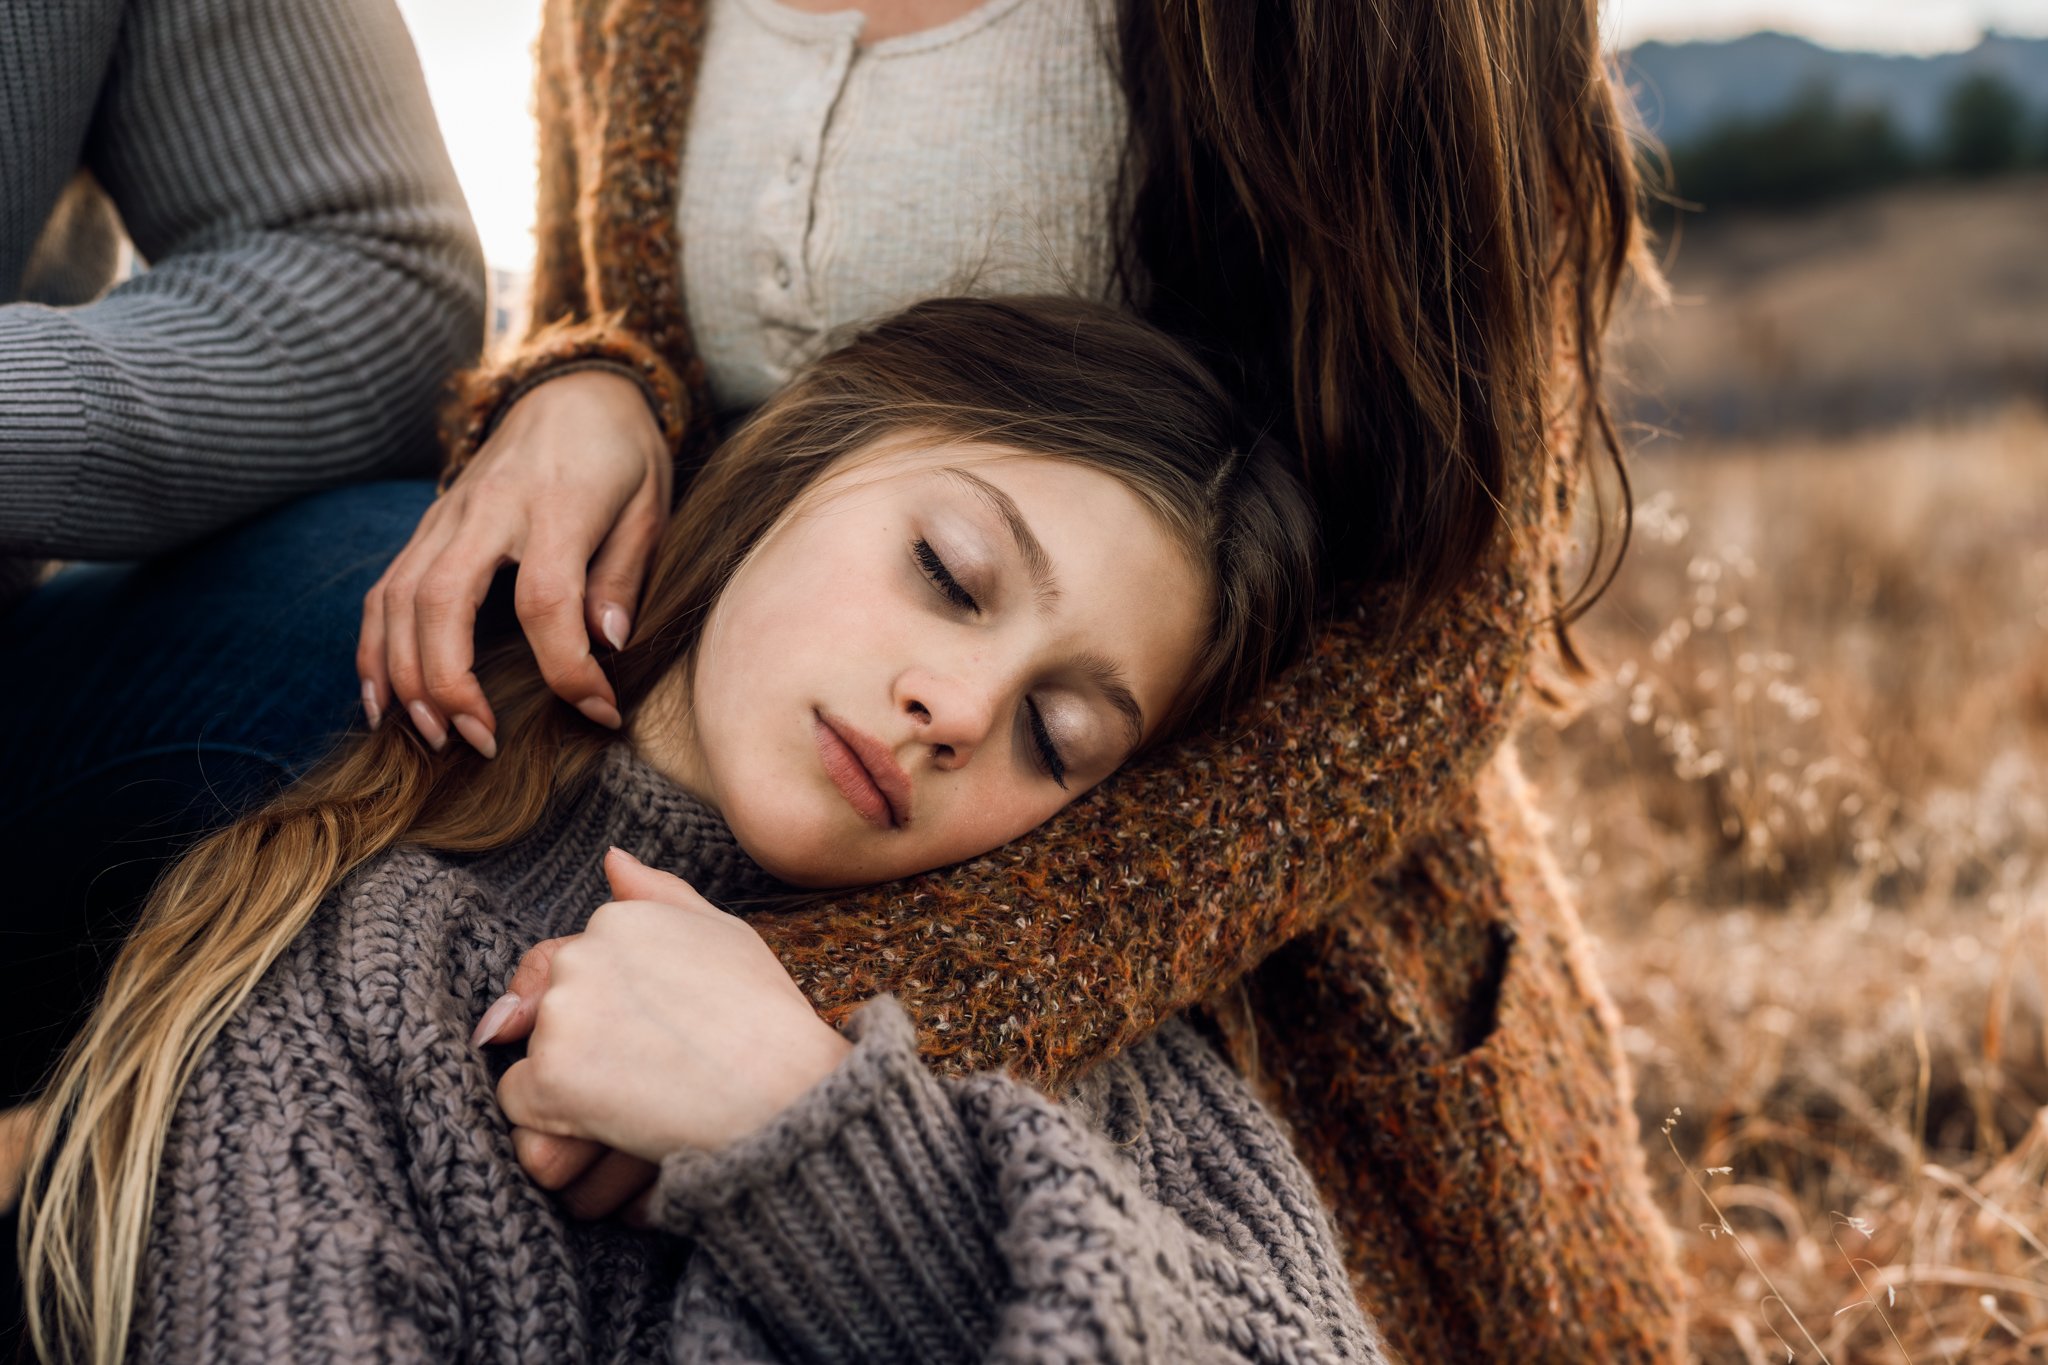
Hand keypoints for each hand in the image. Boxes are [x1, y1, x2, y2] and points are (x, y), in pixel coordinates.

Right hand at [358, 370, 670, 755]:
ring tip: (430, 737)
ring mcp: (445, 517)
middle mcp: (486, 509)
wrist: (573, 389)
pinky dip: (373, 649)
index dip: (567, 667)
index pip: (546, 600)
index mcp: (555, 505)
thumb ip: (624, 574)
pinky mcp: (425, 527)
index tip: (598, 710)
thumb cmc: (621, 456)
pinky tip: (380, 701)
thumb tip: (606, 645)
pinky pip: (381, 591)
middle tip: (479, 742)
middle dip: (450, 682)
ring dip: (404, 676)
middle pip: (443, 602)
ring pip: (397, 600)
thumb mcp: (649, 507)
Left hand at [487, 849, 852, 1169]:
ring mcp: (562, 1015)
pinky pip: (521, 1103)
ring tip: (644, 1090)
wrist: (783, 1091)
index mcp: (618, 919)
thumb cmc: (764, 1017)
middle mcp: (581, 955)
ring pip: (537, 1051)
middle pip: (553, 1004)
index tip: (655, 1030)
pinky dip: (555, 1120)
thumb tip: (611, 859)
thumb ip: (660, 894)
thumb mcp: (725, 934)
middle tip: (655, 1062)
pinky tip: (614, 1117)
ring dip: (573, 1077)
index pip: (576, 963)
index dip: (611, 1005)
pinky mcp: (549, 1077)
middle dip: (588, 1036)